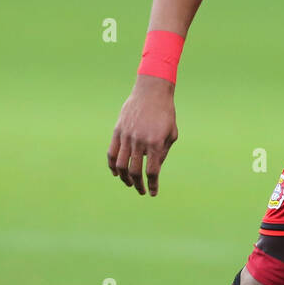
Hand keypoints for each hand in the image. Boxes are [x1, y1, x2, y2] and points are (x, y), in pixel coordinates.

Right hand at [107, 76, 177, 195]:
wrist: (151, 91)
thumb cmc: (165, 113)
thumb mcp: (171, 133)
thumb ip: (163, 152)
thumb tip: (154, 168)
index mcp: (156, 143)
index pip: (152, 171)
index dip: (152, 184)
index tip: (152, 193)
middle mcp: (140, 141)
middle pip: (135, 171)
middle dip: (138, 185)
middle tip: (141, 191)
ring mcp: (127, 136)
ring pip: (120, 165)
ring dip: (124, 178)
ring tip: (129, 183)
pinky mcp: (118, 131)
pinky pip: (111, 153)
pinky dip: (112, 165)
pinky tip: (116, 173)